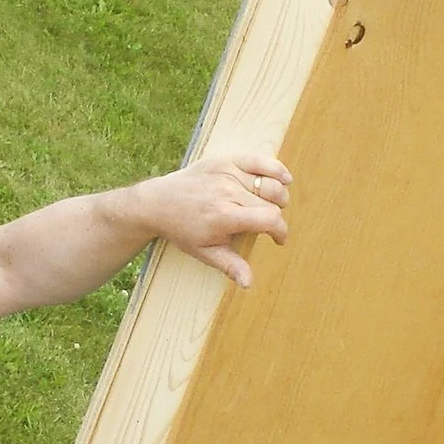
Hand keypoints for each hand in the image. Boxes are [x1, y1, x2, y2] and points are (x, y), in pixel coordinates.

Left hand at [138, 152, 291, 286]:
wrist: (158, 203)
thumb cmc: (183, 230)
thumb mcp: (205, 252)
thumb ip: (231, 266)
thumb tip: (249, 283)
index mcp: (224, 216)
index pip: (269, 220)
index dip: (280, 231)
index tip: (278, 239)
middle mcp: (228, 192)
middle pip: (273, 203)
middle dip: (277, 217)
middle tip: (268, 225)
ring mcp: (227, 173)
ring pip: (270, 182)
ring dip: (279, 196)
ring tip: (272, 205)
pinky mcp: (226, 160)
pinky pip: (259, 160)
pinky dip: (275, 168)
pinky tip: (284, 179)